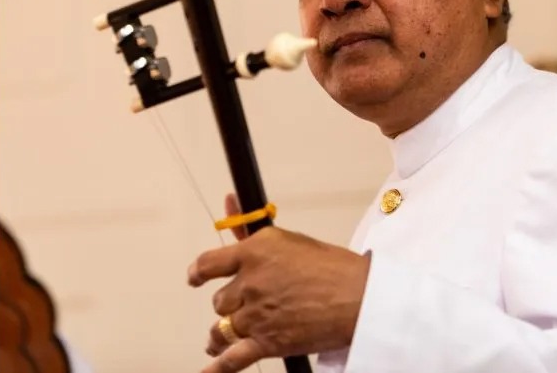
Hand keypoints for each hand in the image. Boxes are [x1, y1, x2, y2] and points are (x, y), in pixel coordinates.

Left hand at [188, 196, 368, 372]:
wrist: (361, 298)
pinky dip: (217, 367)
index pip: (209, 264)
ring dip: (225, 332)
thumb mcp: (291, 239)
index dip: (199, 273)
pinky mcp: (267, 342)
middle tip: (249, 306)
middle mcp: (250, 282)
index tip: (196, 278)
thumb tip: (230, 201)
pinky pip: (232, 358)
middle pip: (220, 301)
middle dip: (232, 305)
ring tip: (229, 336)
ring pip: (223, 328)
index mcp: (255, 252)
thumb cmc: (336, 268)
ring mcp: (256, 314)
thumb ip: (252, 227)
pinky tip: (209, 369)